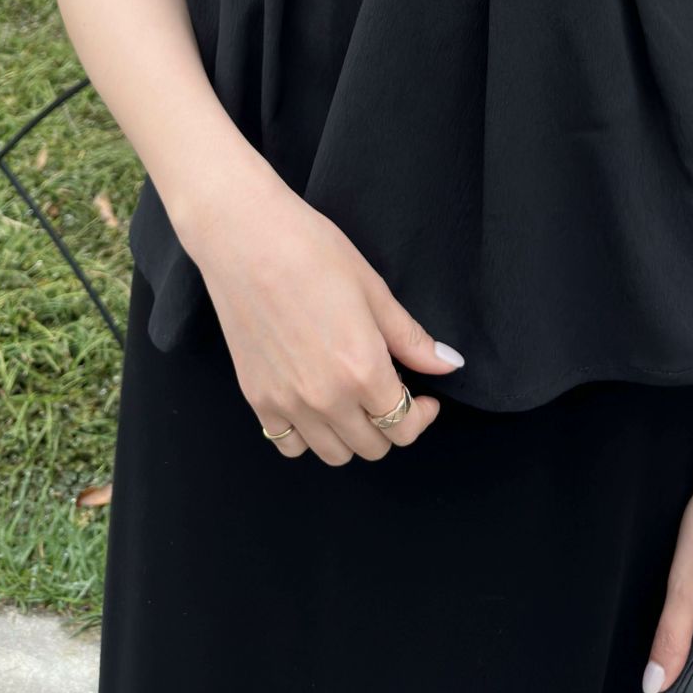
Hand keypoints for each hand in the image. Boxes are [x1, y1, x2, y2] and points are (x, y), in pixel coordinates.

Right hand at [174, 158, 465, 465]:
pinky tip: (315, 402)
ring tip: (354, 400)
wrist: (244, 237)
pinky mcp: (256, 397)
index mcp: (362, 370)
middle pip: (372, 447)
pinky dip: (308, 435)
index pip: (404, 425)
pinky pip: (288, 444)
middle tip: (391, 394)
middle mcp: (325, 398)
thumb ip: (411, 338)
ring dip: (352, 435)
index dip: (422, 415)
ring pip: (333, 454)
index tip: (425, 398)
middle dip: (391, 426)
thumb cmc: (311, 251)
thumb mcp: (373, 290)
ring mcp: (286, 402)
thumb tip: (448, 364)